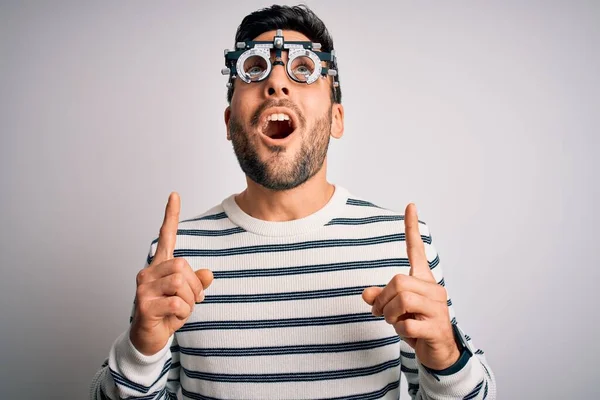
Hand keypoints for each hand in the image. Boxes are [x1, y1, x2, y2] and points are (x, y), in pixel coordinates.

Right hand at [130, 192, 213, 355]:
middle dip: (195, 285)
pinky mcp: (144, 305)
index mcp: (159, 266)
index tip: (174, 195)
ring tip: (181, 309)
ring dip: (189, 301)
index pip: (165, 236)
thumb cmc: (167, 314)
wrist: (148, 339)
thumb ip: (198, 283)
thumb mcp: (187, 297)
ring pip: (180, 283)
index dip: (170, 216)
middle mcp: (148, 272)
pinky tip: (174, 318)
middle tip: (194, 300)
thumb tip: (208, 274)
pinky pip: (176, 303)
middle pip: (182, 265)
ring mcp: (143, 288)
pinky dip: (183, 313)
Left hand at [362, 203, 458, 369]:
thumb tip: (366, 294)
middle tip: (381, 313)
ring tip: (395, 322)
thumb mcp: (395, 311)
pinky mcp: (437, 327)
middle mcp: (433, 289)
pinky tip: (409, 333)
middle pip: (397, 282)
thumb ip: (381, 299)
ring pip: (402, 299)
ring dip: (390, 314)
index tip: (410, 205)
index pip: (417, 250)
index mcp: (423, 281)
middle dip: (382, 300)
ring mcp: (438, 308)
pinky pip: (407, 322)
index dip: (412, 228)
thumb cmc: (417, 325)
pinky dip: (400, 330)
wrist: (440, 353)